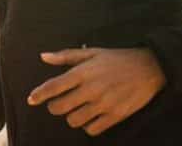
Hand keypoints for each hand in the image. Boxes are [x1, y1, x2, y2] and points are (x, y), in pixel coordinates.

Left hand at [27, 47, 166, 136]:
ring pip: (74, 121)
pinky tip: (90, 116)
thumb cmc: (117, 58)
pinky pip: (92, 129)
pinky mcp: (115, 116)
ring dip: (71, 116)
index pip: (53, 87)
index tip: (31, 99)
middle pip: (59, 108)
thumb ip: (66, 56)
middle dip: (54, 107)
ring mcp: (103, 104)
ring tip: (77, 108)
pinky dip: (87, 125)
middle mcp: (91, 89)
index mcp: (83, 72)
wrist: (150, 68)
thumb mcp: (92, 52)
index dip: (39, 95)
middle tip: (58, 103)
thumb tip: (43, 57)